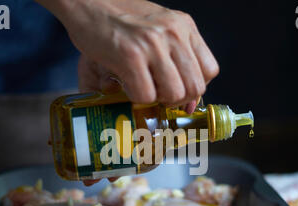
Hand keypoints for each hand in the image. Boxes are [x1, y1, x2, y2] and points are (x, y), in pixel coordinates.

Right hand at [37, 0, 218, 112]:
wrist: (87, 1)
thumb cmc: (120, 19)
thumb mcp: (158, 30)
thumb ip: (176, 59)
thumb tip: (188, 104)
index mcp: (184, 26)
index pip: (210, 71)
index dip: (196, 88)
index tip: (179, 90)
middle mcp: (174, 33)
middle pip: (195, 87)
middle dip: (178, 99)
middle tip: (159, 94)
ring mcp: (153, 44)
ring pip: (174, 94)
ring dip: (158, 100)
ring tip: (143, 89)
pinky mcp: (130, 55)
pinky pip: (146, 95)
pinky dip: (137, 98)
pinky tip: (127, 85)